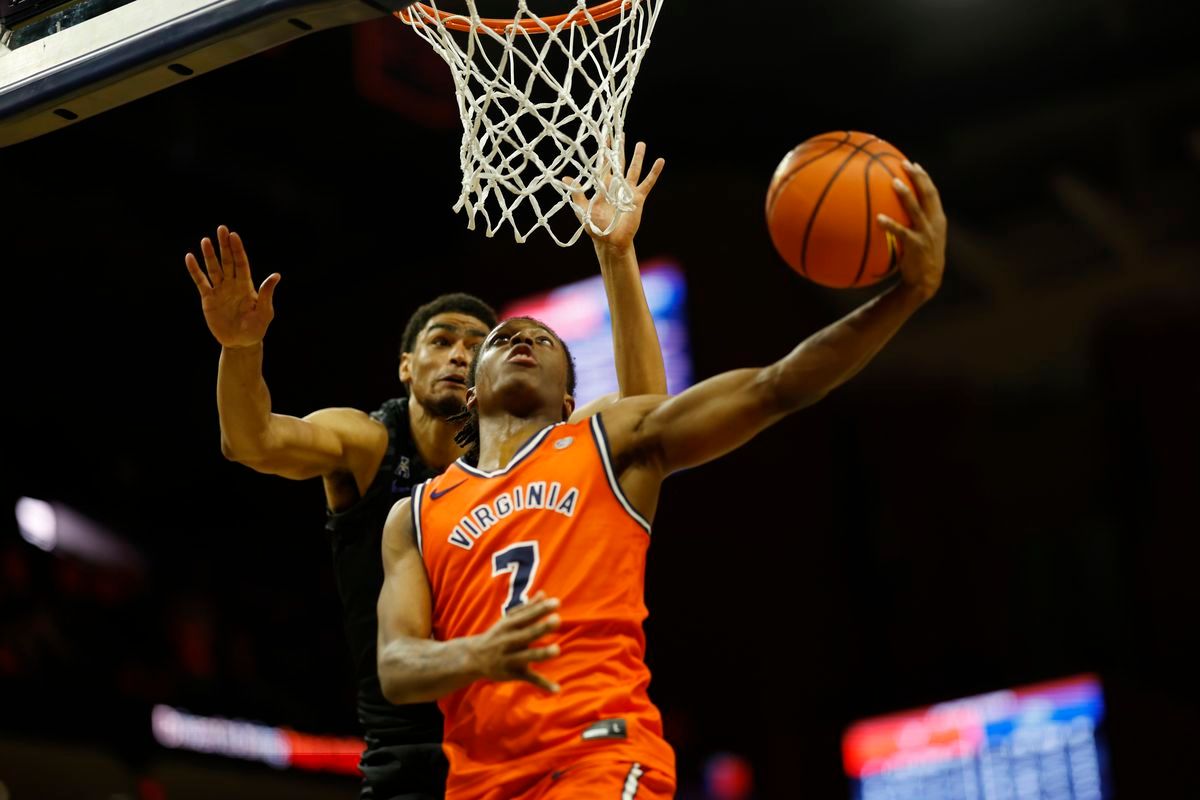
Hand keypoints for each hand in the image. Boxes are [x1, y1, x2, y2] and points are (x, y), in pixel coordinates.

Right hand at [184, 225, 280, 348]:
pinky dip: (195, 270)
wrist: (241, 342)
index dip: (237, 249)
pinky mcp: (208, 299)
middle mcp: (232, 284)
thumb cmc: (256, 328)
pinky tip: (190, 258)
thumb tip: (276, 275)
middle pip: (227, 261)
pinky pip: (200, 281)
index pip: (241, 263)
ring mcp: (219, 290)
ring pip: (213, 268)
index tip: (234, 235)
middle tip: (221, 228)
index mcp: (246, 285)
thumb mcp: (264, 311)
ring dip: (209, 255)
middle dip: (224, 245)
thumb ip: (267, 293)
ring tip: (205, 240)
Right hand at [468, 593, 562, 691]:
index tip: (556, 603)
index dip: (540, 610)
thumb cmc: (498, 635)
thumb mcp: (508, 620)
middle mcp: (508, 642)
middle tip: (557, 620)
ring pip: (527, 657)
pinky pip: (529, 679)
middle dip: (541, 628)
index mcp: (508, 626)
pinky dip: (543, 684)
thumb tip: (544, 594)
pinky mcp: (513, 674)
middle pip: (526, 634)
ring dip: (541, 654)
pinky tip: (557, 689)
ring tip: (557, 650)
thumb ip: (527, 608)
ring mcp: (510, 659)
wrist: (473, 658)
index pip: (526, 616)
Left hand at [567, 141, 664, 253]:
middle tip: (621, 132)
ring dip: (637, 156)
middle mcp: (616, 185)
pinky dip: (654, 172)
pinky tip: (660, 161)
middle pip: (619, 161)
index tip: (604, 135)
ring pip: (634, 169)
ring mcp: (627, 190)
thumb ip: (577, 193)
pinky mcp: (638, 198)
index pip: (603, 163)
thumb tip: (566, 179)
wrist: (610, 241)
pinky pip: (648, 183)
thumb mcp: (583, 209)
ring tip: (641, 144)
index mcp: (602, 185)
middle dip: (619, 148)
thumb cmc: (595, 227)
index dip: (604, 150)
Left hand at [876, 162, 946, 300]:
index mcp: (937, 219)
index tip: (913, 164)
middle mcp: (934, 223)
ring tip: (894, 182)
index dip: (924, 178)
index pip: (932, 193)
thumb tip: (893, 210)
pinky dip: (890, 224)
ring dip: (906, 194)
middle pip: (928, 194)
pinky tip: (878, 218)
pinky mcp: (916, 246)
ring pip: (916, 209)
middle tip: (905, 164)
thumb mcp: (922, 238)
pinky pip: (901, 232)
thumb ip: (914, 223)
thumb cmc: (920, 259)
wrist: (926, 282)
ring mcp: (926, 234)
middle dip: (918, 177)